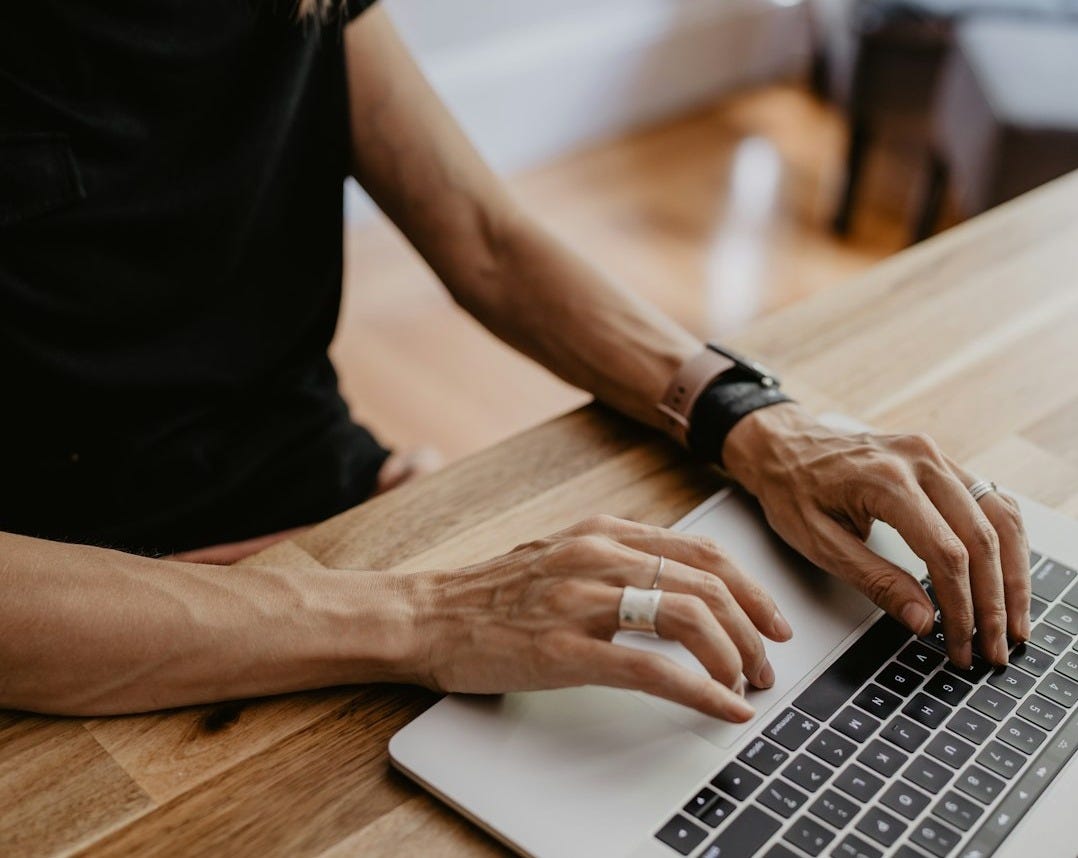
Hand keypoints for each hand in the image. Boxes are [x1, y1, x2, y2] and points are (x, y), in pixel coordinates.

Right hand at [407, 515, 792, 720]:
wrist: (428, 615)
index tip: (771, 618)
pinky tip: (723, 706)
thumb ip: (617, 561)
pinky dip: (700, 690)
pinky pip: (653, 668)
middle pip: (706, 582)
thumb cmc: (493, 593)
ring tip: (747, 685)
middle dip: (752, 626)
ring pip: (687, 617)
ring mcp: (581, 600)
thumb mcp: (563, 556)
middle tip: (768, 661)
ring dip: (733, 656)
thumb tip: (678, 588)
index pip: (700, 549)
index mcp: (602, 531)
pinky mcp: (565, 648)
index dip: (748, 586)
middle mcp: (598, 554)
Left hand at [722, 403, 1030, 667]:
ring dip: (1013, 573)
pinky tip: (1008, 575)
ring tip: (1013, 622)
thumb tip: (922, 620)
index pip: (946, 552)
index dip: (960, 606)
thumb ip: (874, 581)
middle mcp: (920, 460)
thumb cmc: (792, 490)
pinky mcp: (941, 460)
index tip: (960, 643)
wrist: (783, 446)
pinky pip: (990, 500)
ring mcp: (935, 456)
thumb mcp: (819, 543)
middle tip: (994, 647)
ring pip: (999, 516)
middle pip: (983, 537)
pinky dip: (1005, 542)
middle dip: (993, 600)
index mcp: (885, 480)